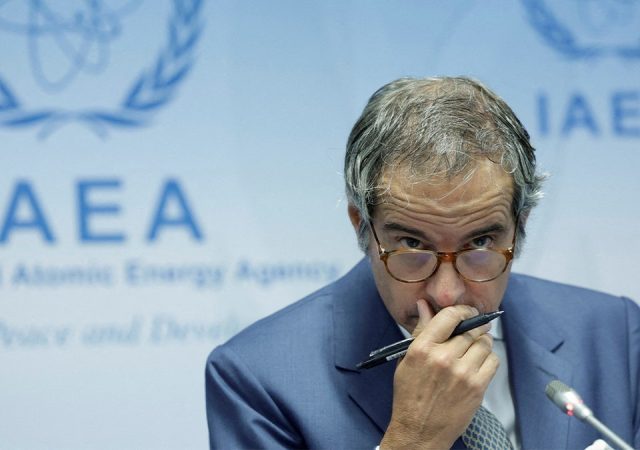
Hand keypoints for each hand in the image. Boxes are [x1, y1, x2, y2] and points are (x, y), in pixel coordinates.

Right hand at [380, 300, 498, 449]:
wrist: (419, 431)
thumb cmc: (410, 396)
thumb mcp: (407, 359)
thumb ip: (420, 331)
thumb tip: (425, 306)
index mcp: (423, 348)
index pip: (449, 316)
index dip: (462, 310)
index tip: (467, 312)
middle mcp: (443, 358)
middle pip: (471, 329)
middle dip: (474, 327)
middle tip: (474, 329)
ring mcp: (462, 373)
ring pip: (484, 343)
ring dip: (482, 342)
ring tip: (474, 349)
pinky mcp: (477, 387)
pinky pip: (493, 361)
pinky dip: (488, 359)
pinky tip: (478, 364)